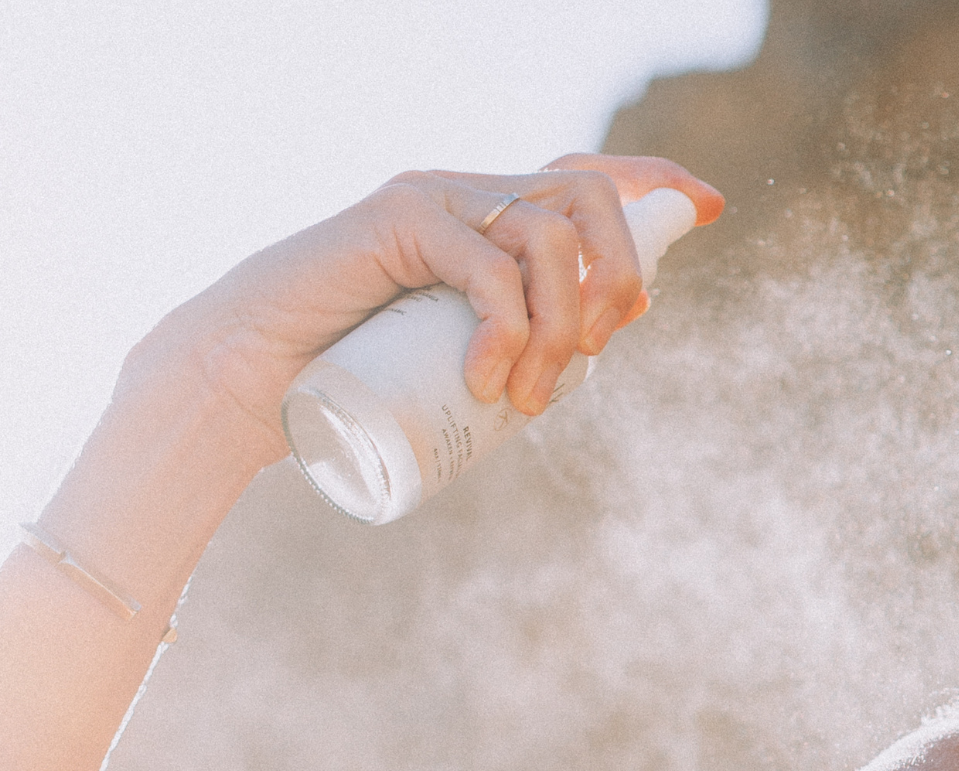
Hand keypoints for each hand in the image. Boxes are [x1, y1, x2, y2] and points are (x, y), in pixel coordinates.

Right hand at [129, 154, 723, 471]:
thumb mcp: (453, 369)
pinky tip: (489, 381)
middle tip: (597, 354)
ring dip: (562, 327)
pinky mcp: (398, 223)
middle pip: (586, 198)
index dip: (652, 185)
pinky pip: (487, 264)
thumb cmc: (348, 387)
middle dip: (620, 274)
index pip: (584, 180)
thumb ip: (509, 350)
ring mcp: (434, 201)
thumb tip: (584, 365)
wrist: (249, 383)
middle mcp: (468, 196)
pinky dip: (506, 326)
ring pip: (547, 235)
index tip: (708, 208)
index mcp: (487, 222)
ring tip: (529, 401)